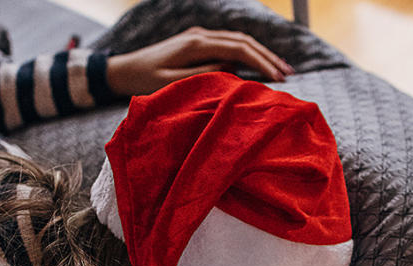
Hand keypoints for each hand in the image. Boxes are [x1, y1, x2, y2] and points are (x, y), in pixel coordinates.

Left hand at [105, 27, 294, 96]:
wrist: (123, 70)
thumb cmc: (143, 81)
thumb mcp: (172, 82)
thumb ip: (203, 74)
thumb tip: (232, 70)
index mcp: (196, 44)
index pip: (238, 49)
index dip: (261, 62)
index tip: (279, 78)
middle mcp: (200, 35)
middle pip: (243, 41)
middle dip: (268, 57)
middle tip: (289, 74)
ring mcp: (199, 36)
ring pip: (238, 40)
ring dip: (260, 54)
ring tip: (280, 70)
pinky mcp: (197, 42)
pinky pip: (228, 45)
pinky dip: (247, 54)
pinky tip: (258, 65)